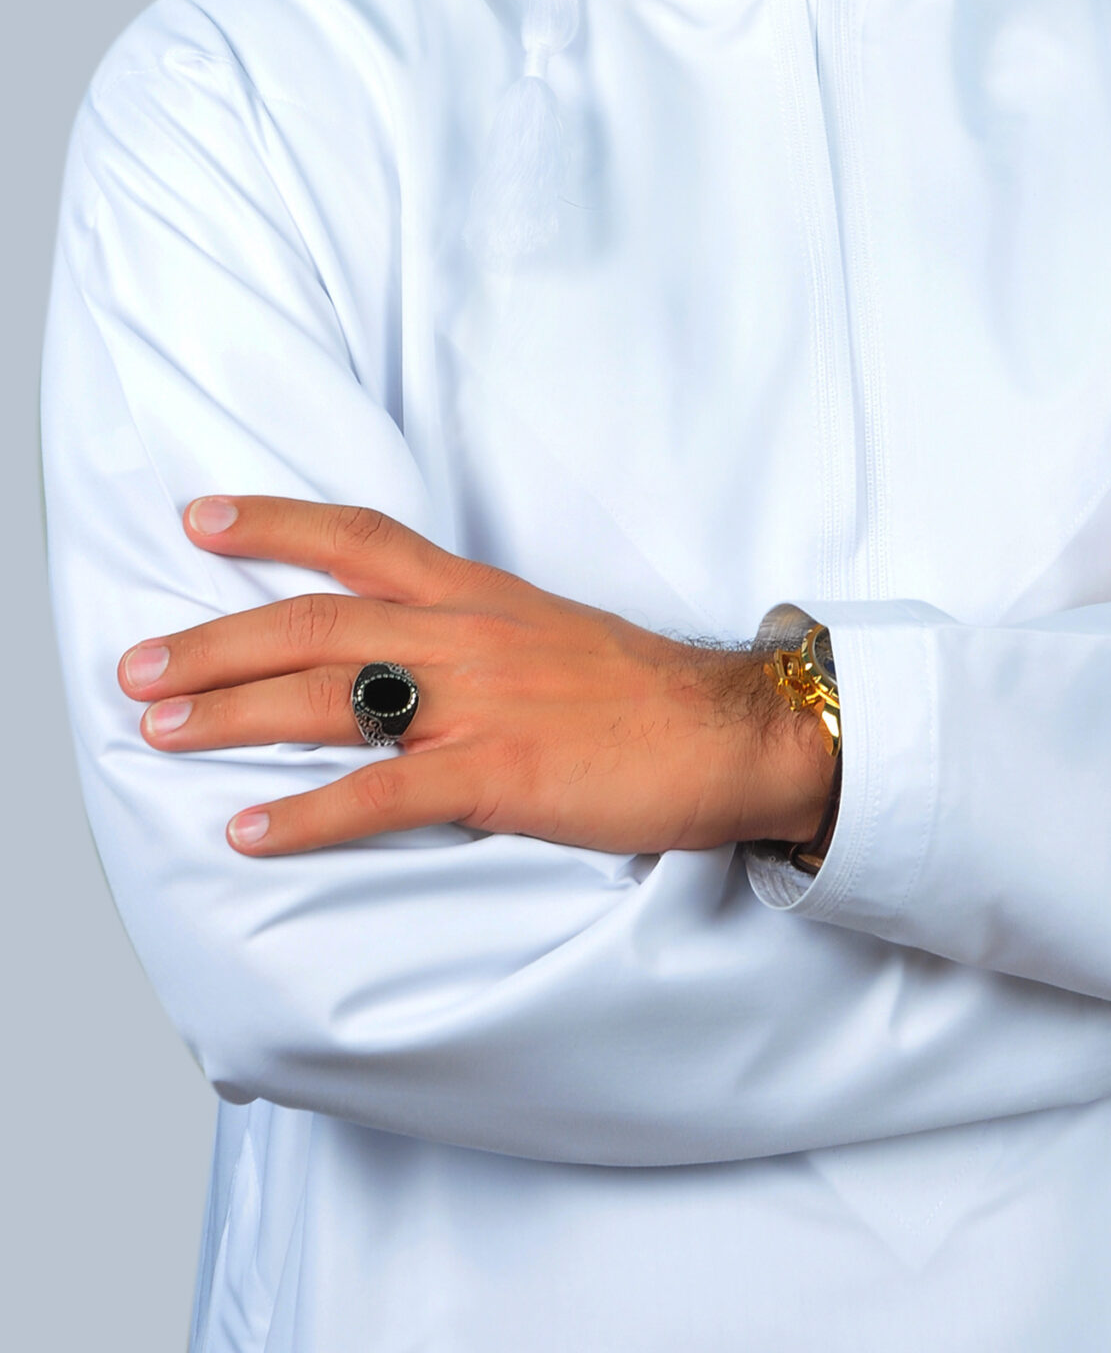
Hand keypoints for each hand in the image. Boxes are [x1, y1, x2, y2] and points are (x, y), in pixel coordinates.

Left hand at [118, 500, 835, 858]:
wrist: (733, 731)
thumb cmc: (646, 695)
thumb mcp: (552, 638)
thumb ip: (475, 641)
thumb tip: (407, 664)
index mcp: (480, 597)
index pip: (360, 539)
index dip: (274, 523)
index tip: (199, 518)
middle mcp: (467, 636)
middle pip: (312, 622)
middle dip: (213, 641)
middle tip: (136, 666)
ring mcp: (479, 703)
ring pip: (328, 699)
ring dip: (230, 714)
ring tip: (159, 730)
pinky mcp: (499, 773)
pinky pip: (379, 795)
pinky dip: (304, 816)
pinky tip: (248, 833)